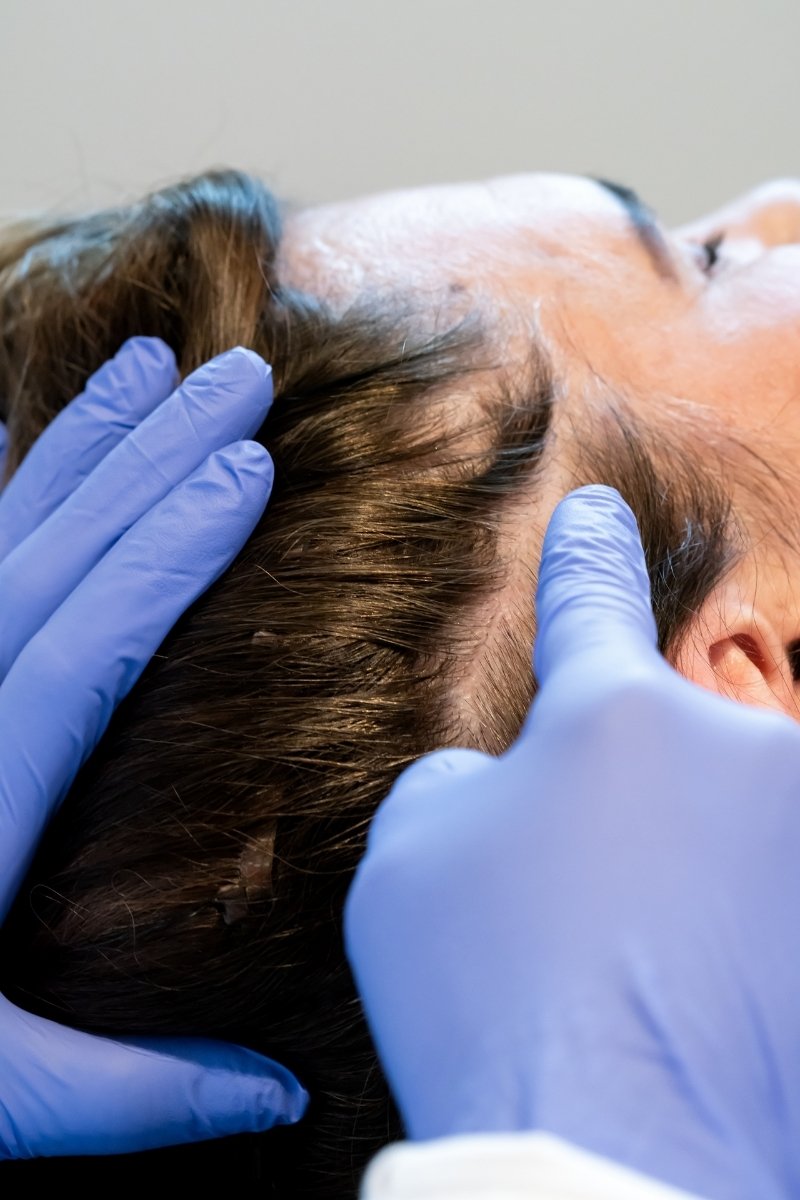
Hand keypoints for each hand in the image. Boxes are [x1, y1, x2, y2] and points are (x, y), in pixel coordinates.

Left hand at [0, 338, 306, 1157]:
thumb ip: (139, 1093)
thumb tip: (285, 1098)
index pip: (92, 643)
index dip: (173, 552)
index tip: (249, 470)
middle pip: (55, 556)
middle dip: (153, 458)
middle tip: (239, 376)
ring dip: (80, 444)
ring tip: (151, 365)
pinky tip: (8, 418)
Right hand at [345, 484, 799, 1199]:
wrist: (615, 1162)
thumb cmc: (492, 1001)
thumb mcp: (409, 863)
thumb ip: (459, 782)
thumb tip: (503, 781)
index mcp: (610, 715)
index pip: (590, 596)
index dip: (586, 555)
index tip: (596, 514)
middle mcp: (729, 746)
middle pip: (662, 752)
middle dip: (622, 816)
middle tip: (585, 923)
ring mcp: (799, 830)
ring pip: (720, 829)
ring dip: (680, 884)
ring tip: (637, 979)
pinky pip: (763, 892)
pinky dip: (729, 935)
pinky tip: (695, 997)